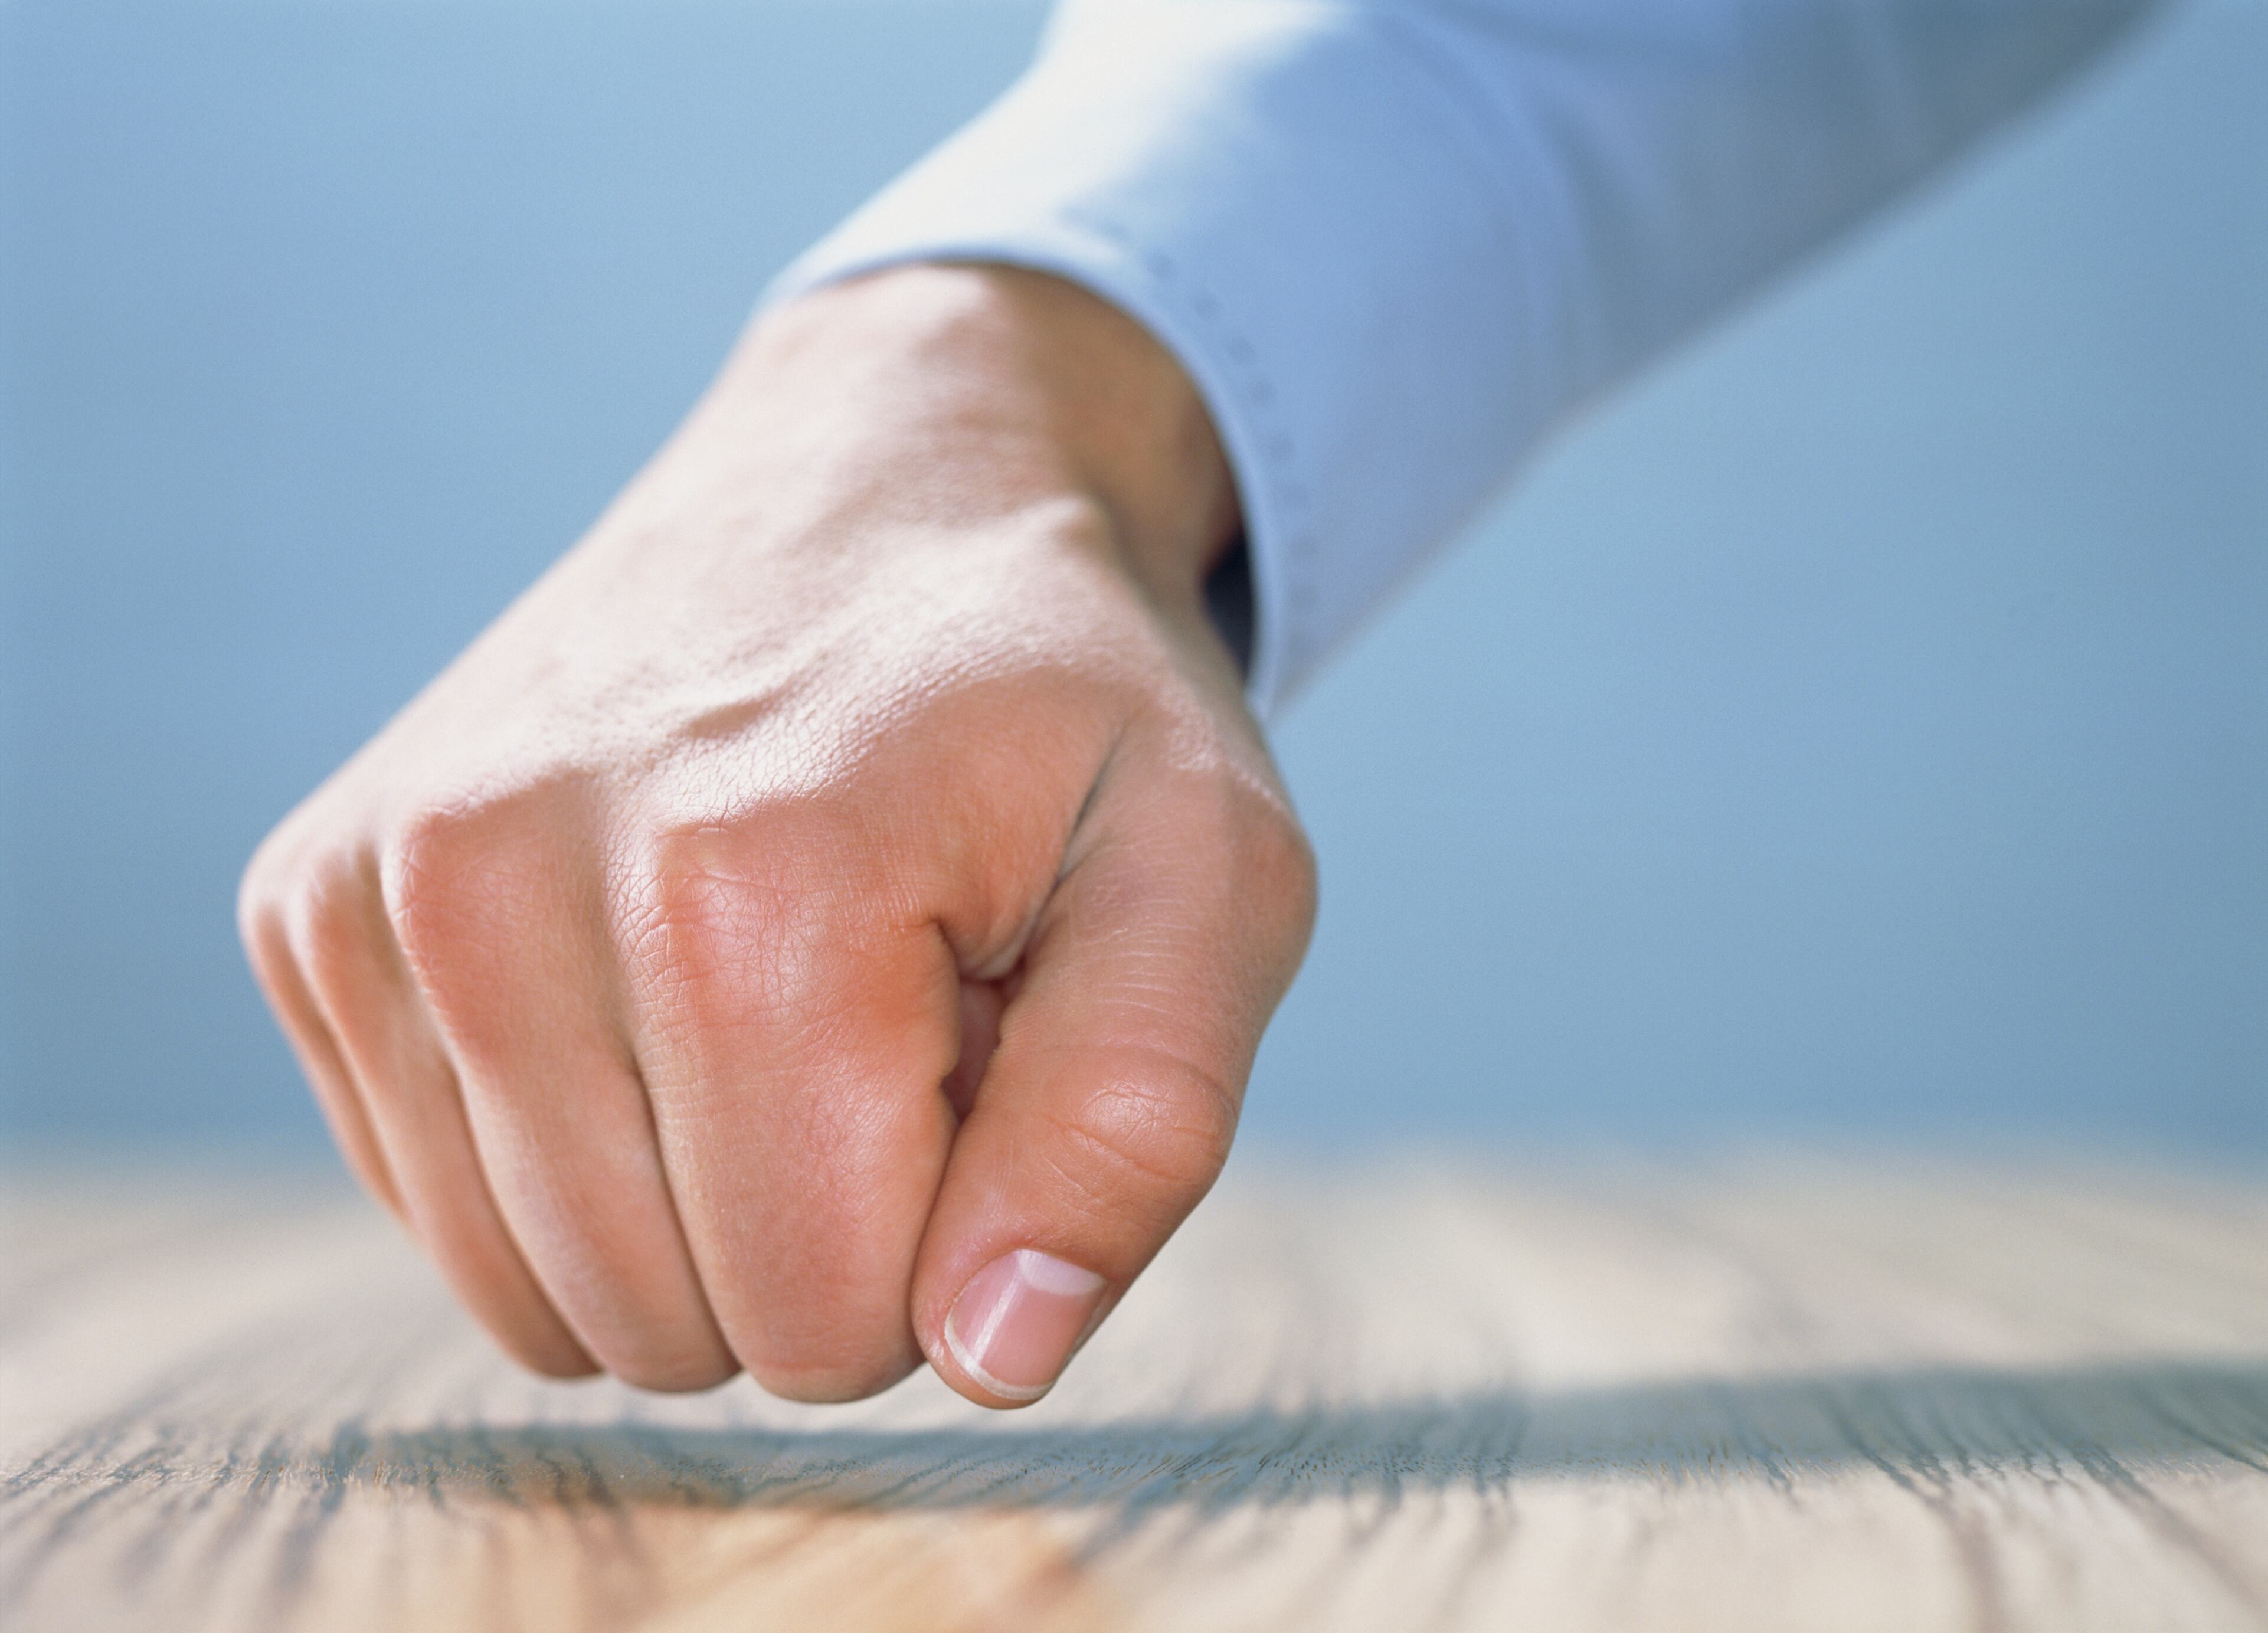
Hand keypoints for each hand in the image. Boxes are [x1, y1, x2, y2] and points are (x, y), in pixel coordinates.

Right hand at [238, 266, 1316, 1404]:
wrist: (886, 477)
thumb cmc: (1063, 698)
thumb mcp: (1209, 879)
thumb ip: (1135, 1128)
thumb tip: (990, 1355)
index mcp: (744, 888)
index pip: (830, 1319)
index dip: (948, 1228)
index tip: (978, 1039)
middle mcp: (502, 887)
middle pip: (678, 1326)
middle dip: (823, 1216)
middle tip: (888, 998)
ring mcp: (378, 896)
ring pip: (547, 1299)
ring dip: (698, 1195)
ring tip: (779, 982)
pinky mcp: (313, 911)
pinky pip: (447, 1209)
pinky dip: (577, 1148)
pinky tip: (656, 975)